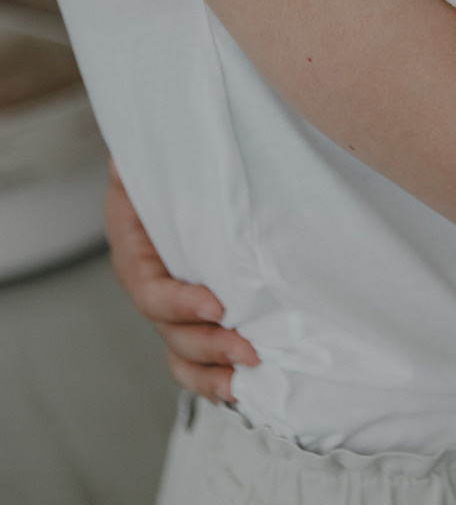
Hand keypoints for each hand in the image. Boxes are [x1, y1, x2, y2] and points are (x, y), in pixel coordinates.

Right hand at [105, 161, 257, 401]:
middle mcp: (153, 286)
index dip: (179, 302)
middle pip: (170, 331)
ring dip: (213, 373)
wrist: (182, 176)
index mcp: (136, 252)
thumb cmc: (171, 165)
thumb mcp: (156, 154)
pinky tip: (247, 389)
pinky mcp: (200, 317)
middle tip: (249, 349)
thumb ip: (154, 152)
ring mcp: (176, 307)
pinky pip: (200, 360)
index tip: (215, 304)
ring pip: (183, 355)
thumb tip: (148, 136)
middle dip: (209, 345)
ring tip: (248, 379)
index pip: (149, 289)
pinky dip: (218, 378)